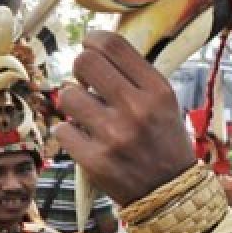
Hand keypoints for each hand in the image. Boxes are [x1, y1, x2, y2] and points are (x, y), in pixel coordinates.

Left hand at [55, 31, 194, 204]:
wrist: (169, 192)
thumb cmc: (163, 141)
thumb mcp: (165, 102)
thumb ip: (134, 76)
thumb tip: (92, 50)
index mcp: (157, 90)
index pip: (113, 45)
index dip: (93, 40)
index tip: (91, 48)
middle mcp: (137, 109)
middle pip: (85, 62)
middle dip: (80, 69)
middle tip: (86, 82)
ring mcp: (114, 136)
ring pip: (67, 95)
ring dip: (73, 102)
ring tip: (87, 114)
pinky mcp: (95, 161)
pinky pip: (61, 129)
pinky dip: (69, 132)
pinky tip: (84, 138)